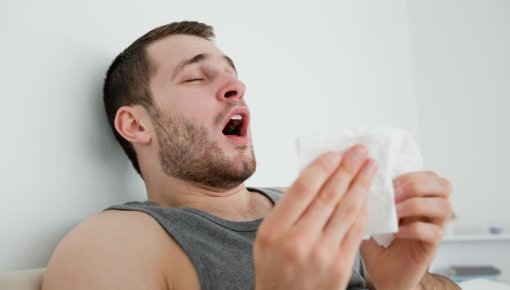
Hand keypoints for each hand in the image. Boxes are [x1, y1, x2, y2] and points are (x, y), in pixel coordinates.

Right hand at [253, 145, 376, 289]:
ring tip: (370, 167)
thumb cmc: (275, 266)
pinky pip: (356, 230)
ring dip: (361, 184)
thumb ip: (288, 209)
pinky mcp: (341, 266)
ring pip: (347, 210)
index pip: (303, 188)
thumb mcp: (267, 236)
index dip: (323, 167)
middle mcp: (298, 241)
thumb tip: (316, 176)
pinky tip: (366, 195)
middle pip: (329, 195)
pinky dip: (362, 209)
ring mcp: (322, 255)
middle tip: (360, 151)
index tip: (336, 153)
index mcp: (275, 230)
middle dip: (348, 169)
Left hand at [361, 171, 452, 289]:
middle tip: (393, 196)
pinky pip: (434, 233)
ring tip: (395, 212)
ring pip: (445, 207)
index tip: (387, 183)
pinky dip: (414, 229)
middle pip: (444, 185)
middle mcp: (430, 211)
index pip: (430, 175)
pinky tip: (396, 231)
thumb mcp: (371, 214)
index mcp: (419, 198)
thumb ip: (373, 196)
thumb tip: (365, 176)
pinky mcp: (431, 248)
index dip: (410, 174)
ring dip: (417, 204)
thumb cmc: (377, 243)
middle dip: (417, 184)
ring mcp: (433, 228)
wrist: (381, 273)